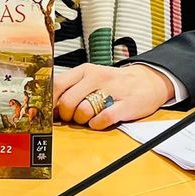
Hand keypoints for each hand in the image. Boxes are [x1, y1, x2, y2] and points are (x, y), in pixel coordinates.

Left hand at [53, 63, 172, 129]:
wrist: (147, 81)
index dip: (48, 102)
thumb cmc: (113, 83)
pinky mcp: (125, 104)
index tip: (47, 112)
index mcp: (84, 71)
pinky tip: (100, 121)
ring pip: (83, 111)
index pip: (57, 84)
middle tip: (73, 117)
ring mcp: (111, 90)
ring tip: (89, 118)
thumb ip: (70, 89)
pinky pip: (103, 119)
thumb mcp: (90, 78)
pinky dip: (97, 124)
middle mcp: (96, 78)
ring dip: (82, 121)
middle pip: (67, 102)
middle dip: (66, 116)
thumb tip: (48, 108)